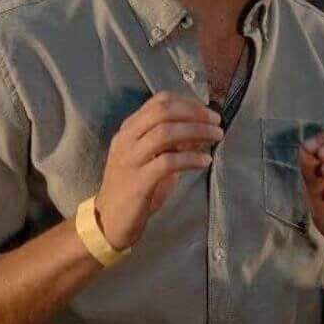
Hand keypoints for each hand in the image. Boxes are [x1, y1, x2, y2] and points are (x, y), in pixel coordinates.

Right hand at [95, 93, 223, 249]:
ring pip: (165, 133)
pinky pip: (168, 162)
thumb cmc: (132, 189)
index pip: (158, 102)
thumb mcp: (150, 160)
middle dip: (194, 113)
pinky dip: (191, 158)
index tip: (207, 112)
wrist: (108, 221)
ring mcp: (130, 160)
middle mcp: (126, 139)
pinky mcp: (138, 182)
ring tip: (216, 137)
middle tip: (216, 122)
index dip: (187, 103)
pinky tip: (205, 161)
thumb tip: (201, 132)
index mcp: (128, 130)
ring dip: (196, 131)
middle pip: (163, 112)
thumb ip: (171, 144)